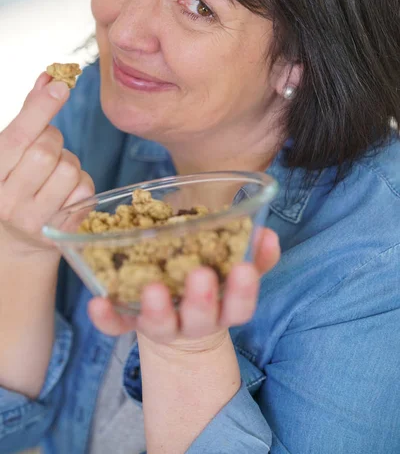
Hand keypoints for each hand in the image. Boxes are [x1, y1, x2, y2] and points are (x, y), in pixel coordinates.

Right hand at [0, 72, 93, 257]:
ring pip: (70, 169)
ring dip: (68, 163)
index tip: (59, 84)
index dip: (39, 109)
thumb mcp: (7, 155)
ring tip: (53, 174)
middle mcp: (6, 201)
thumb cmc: (11, 187)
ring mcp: (34, 220)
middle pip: (48, 150)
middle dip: (53, 140)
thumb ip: (27, 118)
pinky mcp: (61, 230)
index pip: (16, 138)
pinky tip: (63, 193)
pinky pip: (85, 190)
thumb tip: (49, 77)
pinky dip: (80, 184)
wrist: (14, 245)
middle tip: (45, 149)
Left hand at [88, 228, 279, 350]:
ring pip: (160, 325)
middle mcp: (193, 322)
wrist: (180, 322)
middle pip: (200, 319)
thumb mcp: (233, 270)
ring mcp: (161, 325)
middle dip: (201, 300)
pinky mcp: (132, 323)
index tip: (243, 268)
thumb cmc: (209, 282)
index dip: (243, 290)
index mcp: (223, 308)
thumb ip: (254, 253)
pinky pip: (117, 326)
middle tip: (199, 276)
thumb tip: (266, 233)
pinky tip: (97, 302)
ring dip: (156, 309)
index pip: (240, 306)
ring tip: (151, 288)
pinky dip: (107, 318)